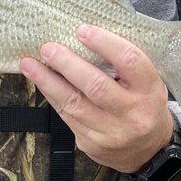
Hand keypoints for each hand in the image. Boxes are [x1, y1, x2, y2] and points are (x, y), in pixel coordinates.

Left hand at [19, 24, 174, 172]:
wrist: (146, 149)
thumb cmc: (143, 104)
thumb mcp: (146, 82)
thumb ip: (123, 63)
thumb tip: (85, 36)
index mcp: (150, 90)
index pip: (129, 61)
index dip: (105, 43)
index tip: (82, 30)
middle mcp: (132, 113)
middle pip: (96, 86)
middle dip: (68, 64)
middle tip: (48, 48)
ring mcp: (111, 132)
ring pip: (74, 104)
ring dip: (48, 81)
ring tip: (30, 64)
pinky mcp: (92, 143)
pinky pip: (66, 116)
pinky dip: (51, 96)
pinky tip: (40, 82)